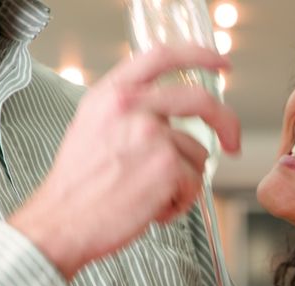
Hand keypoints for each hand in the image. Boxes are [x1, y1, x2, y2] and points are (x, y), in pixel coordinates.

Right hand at [9, 45, 239, 279]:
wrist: (61, 221)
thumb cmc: (78, 185)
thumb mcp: (93, 127)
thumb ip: (128, 110)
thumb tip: (167, 113)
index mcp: (112, 94)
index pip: (162, 56)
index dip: (198, 55)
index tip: (220, 63)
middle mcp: (132, 107)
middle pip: (199, 100)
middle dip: (226, 122)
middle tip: (233, 142)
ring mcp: (152, 135)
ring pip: (197, 154)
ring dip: (183, 181)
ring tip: (150, 196)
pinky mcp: (168, 167)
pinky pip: (194, 184)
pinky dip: (179, 203)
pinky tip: (151, 209)